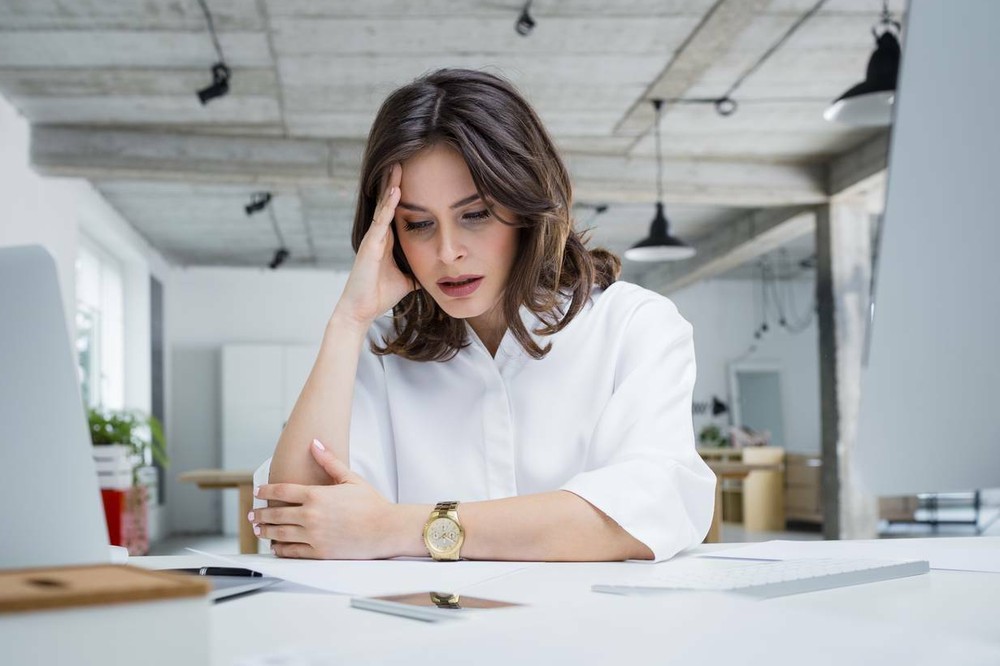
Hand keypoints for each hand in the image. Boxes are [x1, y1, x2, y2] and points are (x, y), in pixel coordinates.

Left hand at [251, 439, 395, 558]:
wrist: (386, 528)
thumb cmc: (371, 503)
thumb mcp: (350, 478)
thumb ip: (329, 461)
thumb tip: (315, 443)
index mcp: (316, 495)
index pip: (281, 491)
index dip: (266, 490)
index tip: (258, 491)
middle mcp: (311, 515)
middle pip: (275, 514)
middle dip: (261, 514)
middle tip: (252, 515)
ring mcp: (314, 535)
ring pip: (280, 534)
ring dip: (265, 532)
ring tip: (259, 530)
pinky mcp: (319, 552)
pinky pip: (292, 552)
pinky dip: (280, 549)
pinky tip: (276, 547)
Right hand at [334, 163, 418, 329]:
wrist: (361, 310)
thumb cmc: (380, 295)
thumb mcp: (408, 280)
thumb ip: (419, 270)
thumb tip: (438, 271)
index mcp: (387, 241)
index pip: (397, 212)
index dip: (403, 194)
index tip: (415, 176)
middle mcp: (378, 236)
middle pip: (388, 203)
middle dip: (395, 182)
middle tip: (404, 159)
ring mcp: (372, 239)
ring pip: (383, 207)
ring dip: (391, 186)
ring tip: (398, 165)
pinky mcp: (370, 245)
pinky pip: (381, 221)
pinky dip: (388, 205)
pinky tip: (395, 191)